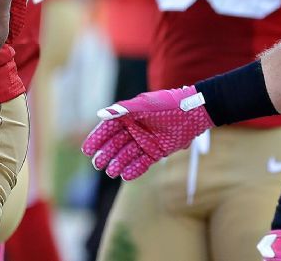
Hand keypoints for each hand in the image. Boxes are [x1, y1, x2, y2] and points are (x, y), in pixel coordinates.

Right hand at [81, 86, 212, 179]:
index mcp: (128, 116)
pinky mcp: (156, 152)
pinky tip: (125, 175)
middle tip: (97, 164)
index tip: (87, 150)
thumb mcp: (144, 105)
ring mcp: (144, 142)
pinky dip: (134, 169)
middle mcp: (134, 130)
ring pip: (127, 155)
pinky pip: (141, 163)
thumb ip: (123, 109)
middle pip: (115, 144)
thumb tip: (100, 114)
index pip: (108, 129)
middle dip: (105, 154)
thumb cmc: (167, 104)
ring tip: (111, 172)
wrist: (193, 113)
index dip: (97, 139)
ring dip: (118, 163)